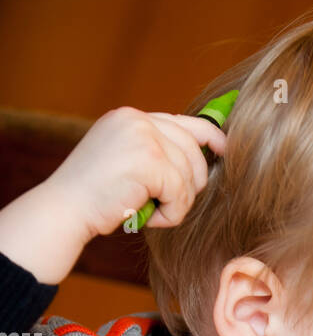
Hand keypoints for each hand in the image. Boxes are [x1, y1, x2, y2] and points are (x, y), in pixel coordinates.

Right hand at [45, 106, 227, 239]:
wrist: (64, 210)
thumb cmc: (94, 196)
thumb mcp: (123, 161)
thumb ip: (153, 151)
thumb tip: (198, 155)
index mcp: (131, 117)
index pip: (184, 122)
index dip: (210, 137)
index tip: (224, 152)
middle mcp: (137, 120)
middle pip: (193, 149)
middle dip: (193, 182)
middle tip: (173, 204)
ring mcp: (142, 137)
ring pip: (189, 174)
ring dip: (177, 203)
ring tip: (152, 212)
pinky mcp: (148, 161)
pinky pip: (180, 192)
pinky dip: (171, 213)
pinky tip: (149, 218)